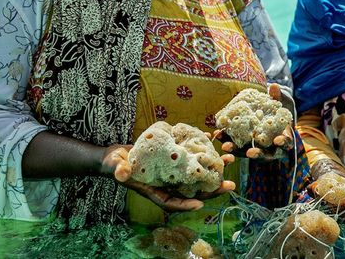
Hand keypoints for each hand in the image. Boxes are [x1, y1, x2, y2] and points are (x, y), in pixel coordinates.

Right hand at [103, 144, 236, 212]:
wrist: (116, 156)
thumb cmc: (114, 164)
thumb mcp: (115, 167)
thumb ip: (119, 170)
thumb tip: (121, 173)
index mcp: (154, 190)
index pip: (171, 202)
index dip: (185, 204)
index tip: (200, 204)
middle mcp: (166, 183)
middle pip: (191, 190)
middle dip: (210, 188)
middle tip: (229, 185)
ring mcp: (171, 172)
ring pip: (196, 174)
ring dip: (213, 168)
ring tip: (229, 160)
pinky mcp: (173, 160)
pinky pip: (191, 158)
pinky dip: (202, 149)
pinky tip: (212, 139)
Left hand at [214, 83, 293, 160]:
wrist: (270, 117)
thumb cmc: (279, 112)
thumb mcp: (281, 103)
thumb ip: (278, 97)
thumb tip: (273, 86)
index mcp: (284, 139)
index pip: (286, 143)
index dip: (283, 142)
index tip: (278, 140)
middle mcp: (272, 148)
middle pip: (266, 155)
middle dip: (257, 154)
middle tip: (250, 152)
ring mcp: (257, 149)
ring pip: (247, 153)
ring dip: (237, 151)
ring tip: (226, 146)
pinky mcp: (244, 145)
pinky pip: (236, 146)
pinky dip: (227, 141)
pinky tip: (218, 133)